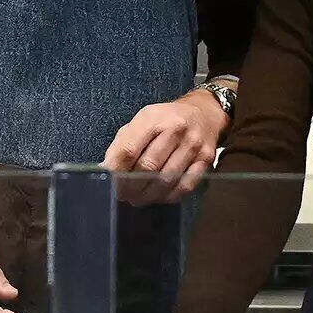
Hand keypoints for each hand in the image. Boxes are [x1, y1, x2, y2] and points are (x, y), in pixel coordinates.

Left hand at [101, 89, 227, 205]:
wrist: (204, 113)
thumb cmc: (165, 120)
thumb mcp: (141, 122)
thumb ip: (122, 144)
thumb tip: (106, 170)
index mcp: (153, 117)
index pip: (129, 149)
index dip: (116, 171)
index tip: (108, 184)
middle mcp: (176, 129)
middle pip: (148, 167)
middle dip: (131, 186)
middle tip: (123, 195)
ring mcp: (193, 145)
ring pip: (166, 180)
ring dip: (148, 195)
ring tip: (137, 198)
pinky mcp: (206, 159)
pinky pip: (185, 186)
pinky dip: (168, 196)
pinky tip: (158, 196)